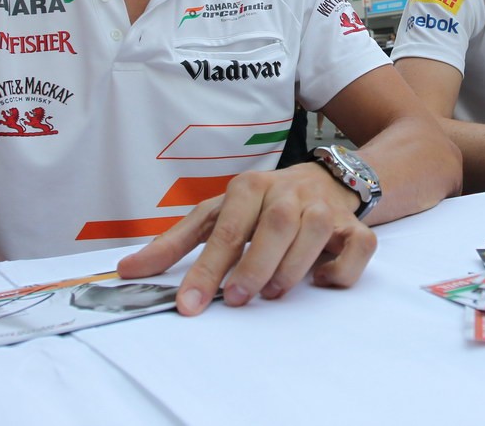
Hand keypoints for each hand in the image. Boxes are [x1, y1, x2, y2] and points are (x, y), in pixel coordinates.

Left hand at [116, 164, 375, 315]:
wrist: (325, 179)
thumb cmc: (260, 205)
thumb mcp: (215, 214)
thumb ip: (173, 243)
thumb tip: (126, 270)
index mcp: (249, 187)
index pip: (224, 230)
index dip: (205, 270)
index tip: (188, 305)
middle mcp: (289, 192)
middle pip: (272, 227)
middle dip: (252, 268)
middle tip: (234, 300)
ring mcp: (325, 209)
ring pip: (315, 234)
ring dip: (291, 269)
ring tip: (272, 292)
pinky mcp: (354, 227)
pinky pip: (358, 248)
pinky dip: (341, 270)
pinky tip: (320, 279)